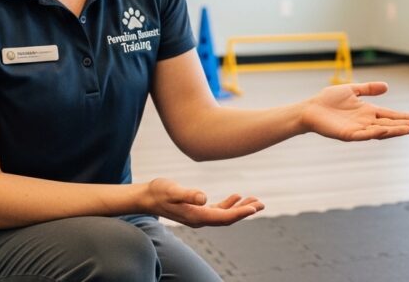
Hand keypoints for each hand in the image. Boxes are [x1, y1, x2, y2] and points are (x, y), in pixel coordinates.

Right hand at [145, 178, 263, 227]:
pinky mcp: (197, 210)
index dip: (240, 213)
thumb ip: (188, 194)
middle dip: (245, 211)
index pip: (224, 217)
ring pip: (225, 214)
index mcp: (197, 216)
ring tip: (255, 200)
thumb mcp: (172, 190)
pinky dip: (229, 204)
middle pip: (228, 218)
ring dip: (240, 208)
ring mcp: (199, 215)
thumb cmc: (159, 192)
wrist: (146, 197)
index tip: (255, 208)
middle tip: (262, 204)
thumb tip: (204, 197)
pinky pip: (217, 210)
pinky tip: (236, 196)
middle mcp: (200, 219)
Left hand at [300, 82, 408, 140]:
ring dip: (395, 131)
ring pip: (380, 131)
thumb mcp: (352, 89)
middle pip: (390, 124)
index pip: (390, 115)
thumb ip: (368, 89)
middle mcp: (366, 122)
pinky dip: (375, 133)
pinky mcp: (348, 134)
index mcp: (368, 111)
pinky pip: (364, 135)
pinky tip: (385, 130)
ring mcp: (358, 129)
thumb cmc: (328, 100)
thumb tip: (386, 86)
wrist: (310, 109)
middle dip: (405, 125)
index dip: (404, 117)